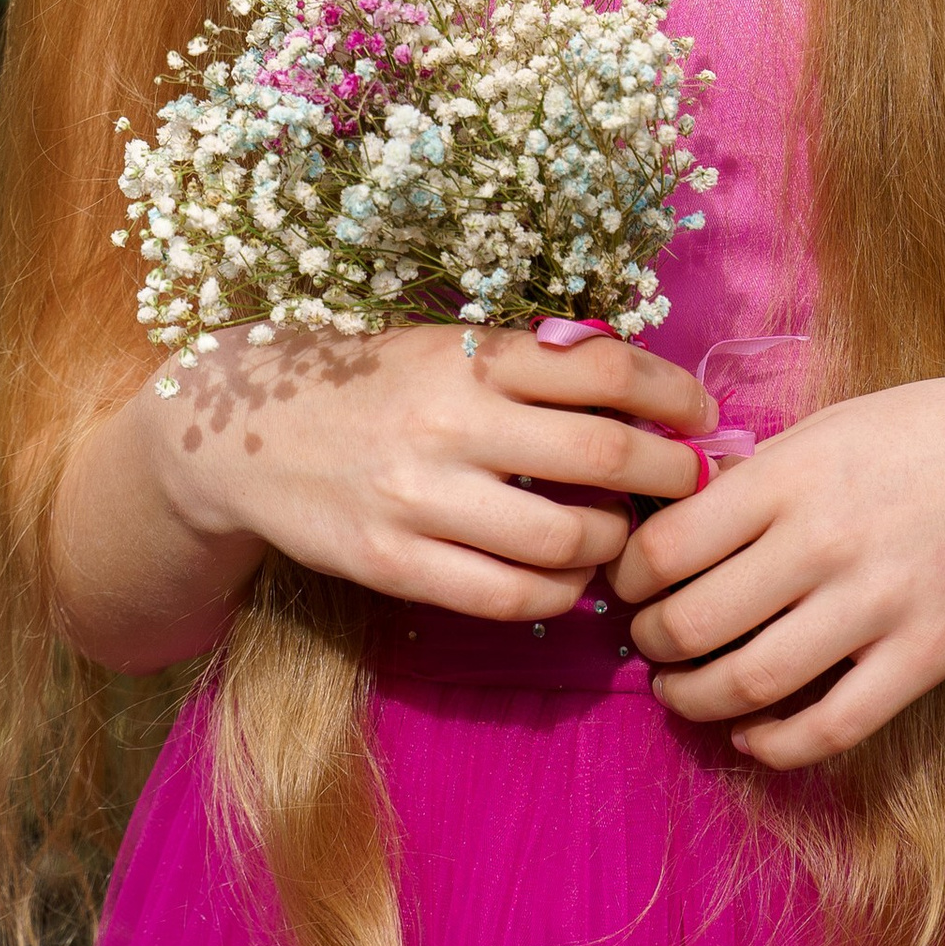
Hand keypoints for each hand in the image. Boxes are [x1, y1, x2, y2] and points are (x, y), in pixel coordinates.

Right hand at [136, 322, 715, 626]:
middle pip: (600, 457)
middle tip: (688, 484)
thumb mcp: (443, 347)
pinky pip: (508, 598)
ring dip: (613, 544)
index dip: (670, 395)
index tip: (701, 416)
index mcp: (469, 356)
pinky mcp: (393, 564)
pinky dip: (559, 595)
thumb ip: (528, 365)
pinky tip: (568, 581)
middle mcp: (449, 423)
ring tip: (619, 535)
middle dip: (665, 476)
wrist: (243, 435)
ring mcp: (419, 499)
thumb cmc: (368, 383)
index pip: (603, 368)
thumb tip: (639, 387)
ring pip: (564, 541)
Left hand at [612, 363, 944, 769]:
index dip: (626, 578)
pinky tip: (753, 731)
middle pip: (694, 622)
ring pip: (750, 683)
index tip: (624, 585)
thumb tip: (678, 515)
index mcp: (792, 474)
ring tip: (683, 692)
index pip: (667, 546)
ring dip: (696, 699)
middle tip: (647, 644)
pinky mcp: (928, 655)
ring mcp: (879, 604)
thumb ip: (760, 474)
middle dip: (651, 645)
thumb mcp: (834, 425)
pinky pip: (831, 724)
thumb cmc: (936, 429)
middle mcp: (825, 541)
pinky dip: (775, 743)